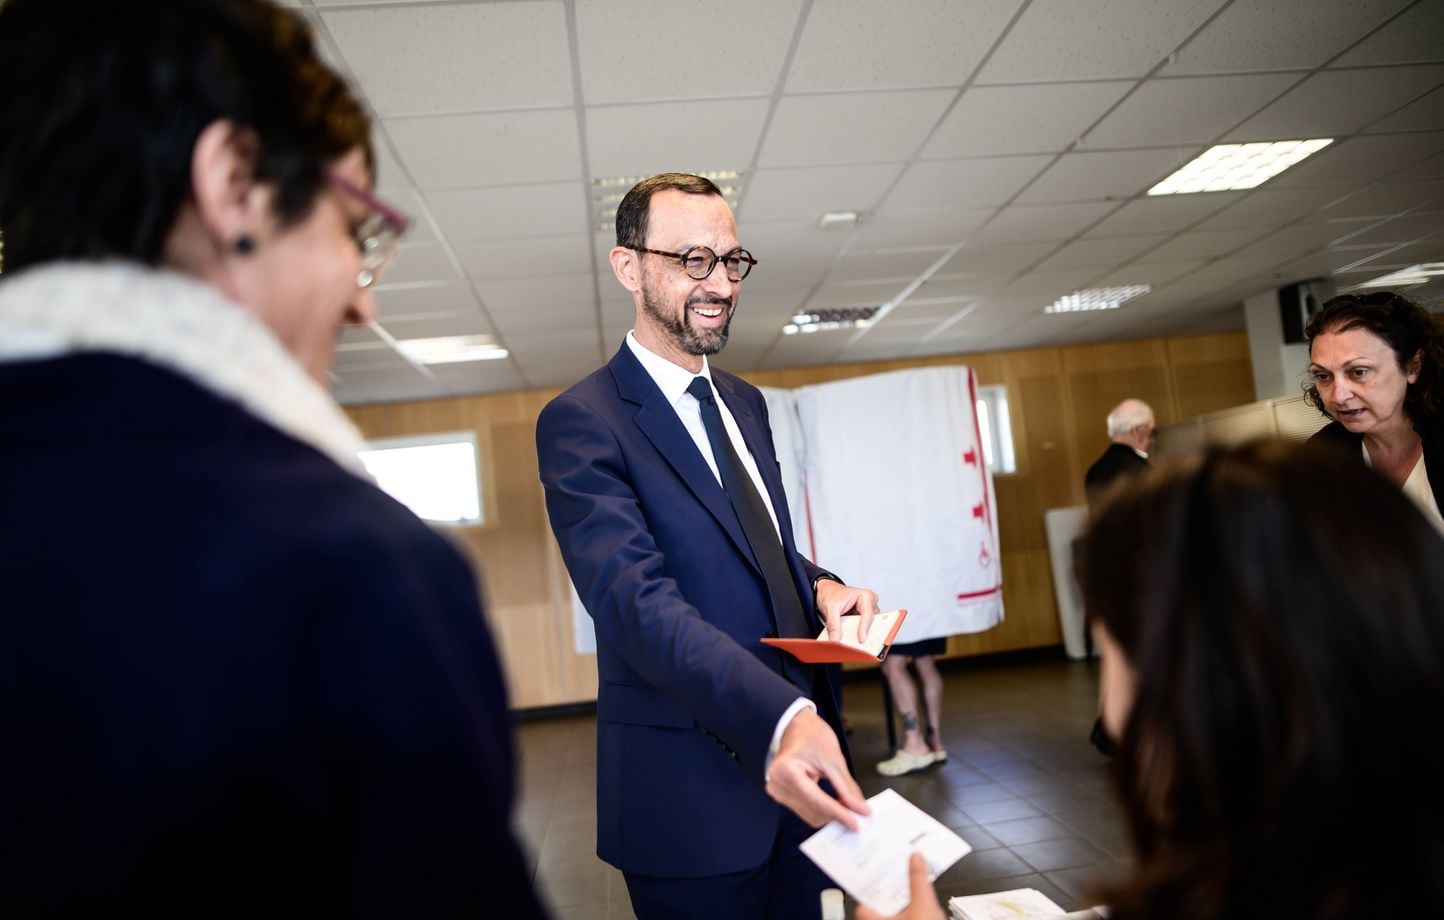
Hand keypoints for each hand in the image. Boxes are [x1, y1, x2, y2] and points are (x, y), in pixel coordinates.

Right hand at [765, 708, 869, 829]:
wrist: (797, 727)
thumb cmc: (811, 735)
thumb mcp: (834, 758)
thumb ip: (847, 787)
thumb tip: (860, 809)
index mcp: (787, 771)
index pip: (817, 801)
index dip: (839, 814)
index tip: (856, 824)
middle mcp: (777, 784)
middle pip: (813, 812)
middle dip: (836, 815)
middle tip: (858, 813)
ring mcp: (778, 791)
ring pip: (810, 815)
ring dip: (830, 814)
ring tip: (847, 806)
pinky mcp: (783, 796)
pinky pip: (806, 811)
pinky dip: (823, 810)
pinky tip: (835, 803)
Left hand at [815, 578, 881, 641]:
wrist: (826, 592)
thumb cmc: (831, 594)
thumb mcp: (830, 607)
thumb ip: (833, 624)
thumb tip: (835, 639)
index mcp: (866, 596)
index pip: (868, 614)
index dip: (864, 628)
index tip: (861, 639)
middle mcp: (870, 605)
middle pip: (871, 623)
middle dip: (866, 634)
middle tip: (861, 646)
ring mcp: (867, 614)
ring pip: (868, 628)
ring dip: (862, 637)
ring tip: (856, 647)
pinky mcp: (862, 621)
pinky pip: (862, 631)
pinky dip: (856, 637)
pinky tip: (851, 644)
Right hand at [856, 853, 944, 919]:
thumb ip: (870, 915)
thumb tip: (862, 908)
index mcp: (924, 904)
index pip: (920, 877)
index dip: (915, 864)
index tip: (914, 851)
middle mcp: (932, 912)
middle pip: (918, 894)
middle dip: (904, 886)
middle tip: (891, 875)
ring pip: (917, 909)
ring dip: (903, 906)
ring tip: (885, 902)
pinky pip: (917, 918)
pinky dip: (906, 915)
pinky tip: (894, 916)